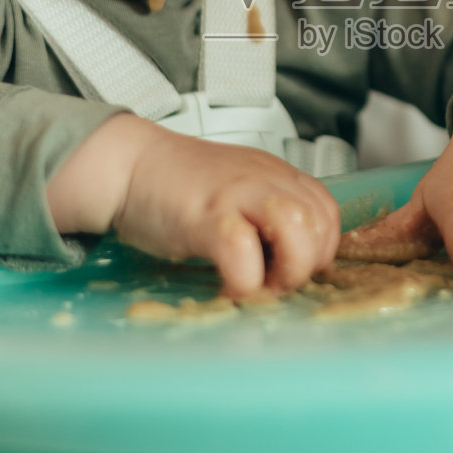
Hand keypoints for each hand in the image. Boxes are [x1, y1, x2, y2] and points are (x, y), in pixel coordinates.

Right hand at [47, 114, 339, 297]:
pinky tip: (228, 287)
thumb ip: (265, 216)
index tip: (290, 269)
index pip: (326, 213)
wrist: (125, 165)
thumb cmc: (176, 186)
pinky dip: (244, 281)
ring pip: (296, 228)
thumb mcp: (236, 191)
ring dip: (286, 271)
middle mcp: (264, 179)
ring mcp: (237, 195)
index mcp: (275, 175)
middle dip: (307, 265)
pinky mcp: (206, 216)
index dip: (317, 250)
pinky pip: (243, 253)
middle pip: (320, 222)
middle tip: (274, 283)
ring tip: (259, 286)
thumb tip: (288, 263)